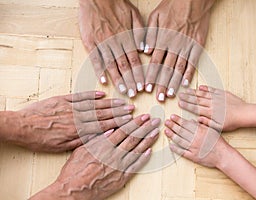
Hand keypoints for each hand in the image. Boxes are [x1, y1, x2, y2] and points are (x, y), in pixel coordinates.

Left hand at [12, 91, 133, 152]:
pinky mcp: (63, 99)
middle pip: (102, 113)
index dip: (117, 122)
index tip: (129, 119)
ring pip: (94, 104)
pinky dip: (91, 95)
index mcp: (78, 129)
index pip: (103, 125)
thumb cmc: (41, 139)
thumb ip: (81, 141)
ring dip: (109, 103)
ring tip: (121, 101)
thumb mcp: (61, 147)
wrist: (22, 126)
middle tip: (131, 108)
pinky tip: (102, 93)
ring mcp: (71, 106)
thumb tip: (99, 136)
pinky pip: (80, 96)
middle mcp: (77, 116)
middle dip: (118, 111)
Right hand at [30, 114, 159, 199]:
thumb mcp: (81, 149)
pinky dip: (143, 158)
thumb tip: (110, 131)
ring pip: (137, 150)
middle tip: (155, 121)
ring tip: (156, 132)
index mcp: (104, 146)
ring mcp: (119, 167)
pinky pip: (135, 166)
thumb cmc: (74, 170)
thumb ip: (96, 139)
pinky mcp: (122, 178)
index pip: (124, 130)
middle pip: (133, 138)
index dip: (135, 122)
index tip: (143, 116)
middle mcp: (114, 155)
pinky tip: (150, 151)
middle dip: (145, 128)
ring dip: (148, 140)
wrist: (74, 190)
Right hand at [79, 0, 144, 97]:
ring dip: (117, 79)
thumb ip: (141, 32)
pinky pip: (95, 58)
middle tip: (134, 95)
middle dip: (130, 81)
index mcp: (127, 37)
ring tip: (122, 91)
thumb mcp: (134, 14)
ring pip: (111, 64)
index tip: (142, 86)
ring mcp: (102, 42)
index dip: (139, 74)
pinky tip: (103, 81)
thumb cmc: (116, 4)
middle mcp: (115, 42)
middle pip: (124, 65)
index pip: (135, 60)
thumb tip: (144, 49)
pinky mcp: (90, 42)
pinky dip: (99, 70)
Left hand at [144, 0, 214, 101]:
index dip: (151, 76)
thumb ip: (150, 34)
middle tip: (158, 98)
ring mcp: (187, 46)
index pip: (155, 62)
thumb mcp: (156, 15)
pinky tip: (186, 84)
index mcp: (163, 38)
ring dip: (174, 83)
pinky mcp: (198, 45)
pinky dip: (189, 73)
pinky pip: (193, 62)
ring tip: (171, 95)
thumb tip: (146, 51)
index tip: (146, 88)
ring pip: (179, 68)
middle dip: (162, 85)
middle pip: (166, 68)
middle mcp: (174, 45)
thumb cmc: (173, 5)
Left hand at [164, 114, 229, 167]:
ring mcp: (194, 148)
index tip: (172, 116)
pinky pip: (182, 152)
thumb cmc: (218, 142)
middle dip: (172, 126)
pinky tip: (170, 145)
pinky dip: (176, 149)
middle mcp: (196, 139)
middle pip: (181, 131)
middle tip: (166, 122)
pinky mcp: (193, 156)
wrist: (223, 156)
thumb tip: (192, 120)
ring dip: (172, 135)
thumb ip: (202, 124)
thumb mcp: (211, 130)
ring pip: (180, 140)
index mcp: (200, 131)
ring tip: (166, 131)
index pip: (186, 124)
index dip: (178, 120)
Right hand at [178, 85, 246, 131]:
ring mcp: (217, 98)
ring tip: (186, 90)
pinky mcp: (223, 93)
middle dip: (187, 97)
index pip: (195, 108)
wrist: (245, 114)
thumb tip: (197, 120)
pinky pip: (212, 90)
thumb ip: (207, 123)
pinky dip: (206, 88)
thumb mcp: (219, 127)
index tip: (180, 103)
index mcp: (210, 113)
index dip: (186, 105)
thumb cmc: (232, 122)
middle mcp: (212, 104)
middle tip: (179, 95)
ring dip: (194, 92)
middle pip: (197, 100)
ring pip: (203, 94)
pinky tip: (200, 87)